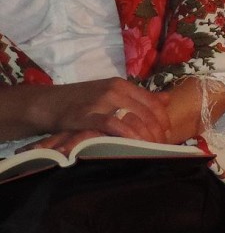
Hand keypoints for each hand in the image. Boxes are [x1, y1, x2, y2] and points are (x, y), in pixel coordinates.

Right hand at [28, 78, 171, 143]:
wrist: (48, 102)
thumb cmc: (82, 100)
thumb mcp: (111, 93)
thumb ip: (138, 97)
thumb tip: (167, 99)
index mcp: (122, 84)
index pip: (152, 100)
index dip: (163, 118)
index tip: (167, 131)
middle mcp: (115, 90)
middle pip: (146, 111)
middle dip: (157, 130)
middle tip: (161, 145)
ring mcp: (101, 102)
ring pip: (133, 118)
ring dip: (145, 135)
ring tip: (150, 148)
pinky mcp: (86, 116)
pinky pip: (112, 125)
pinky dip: (126, 135)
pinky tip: (133, 145)